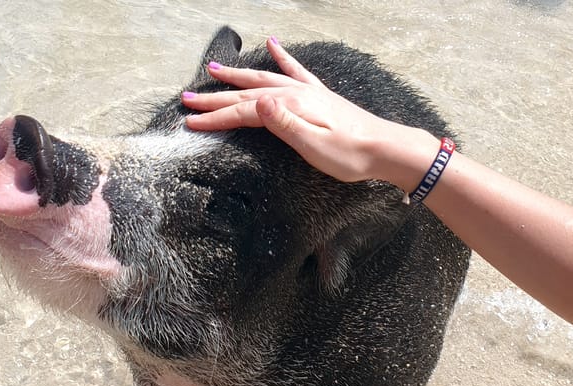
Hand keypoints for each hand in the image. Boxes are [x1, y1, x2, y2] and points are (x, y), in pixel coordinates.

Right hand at [183, 37, 435, 184]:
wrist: (384, 148)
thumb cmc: (350, 155)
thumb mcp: (314, 146)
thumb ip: (283, 124)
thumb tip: (256, 102)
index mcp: (290, 108)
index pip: (244, 111)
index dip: (215, 117)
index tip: (190, 122)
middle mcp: (295, 94)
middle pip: (247, 93)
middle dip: (215, 97)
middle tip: (188, 99)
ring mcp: (307, 92)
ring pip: (264, 78)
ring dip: (238, 74)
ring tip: (214, 69)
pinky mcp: (319, 95)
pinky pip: (295, 69)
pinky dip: (282, 56)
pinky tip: (274, 43)